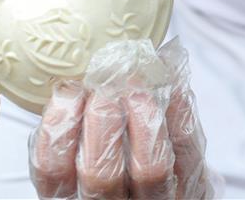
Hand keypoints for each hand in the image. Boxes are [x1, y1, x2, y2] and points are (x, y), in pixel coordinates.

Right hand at [28, 38, 213, 199]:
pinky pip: (187, 149)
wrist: (171, 186)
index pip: (53, 170)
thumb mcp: (84, 146)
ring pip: (149, 167)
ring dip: (142, 116)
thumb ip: (78, 116)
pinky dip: (179, 109)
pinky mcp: (192, 186)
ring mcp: (154, 199)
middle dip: (102, 120)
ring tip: (137, 83)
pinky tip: (170, 81)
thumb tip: (88, 59)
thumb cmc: (116, 161)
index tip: (69, 90)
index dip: (58, 128)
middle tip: (106, 84)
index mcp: (72, 194)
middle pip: (100, 172)